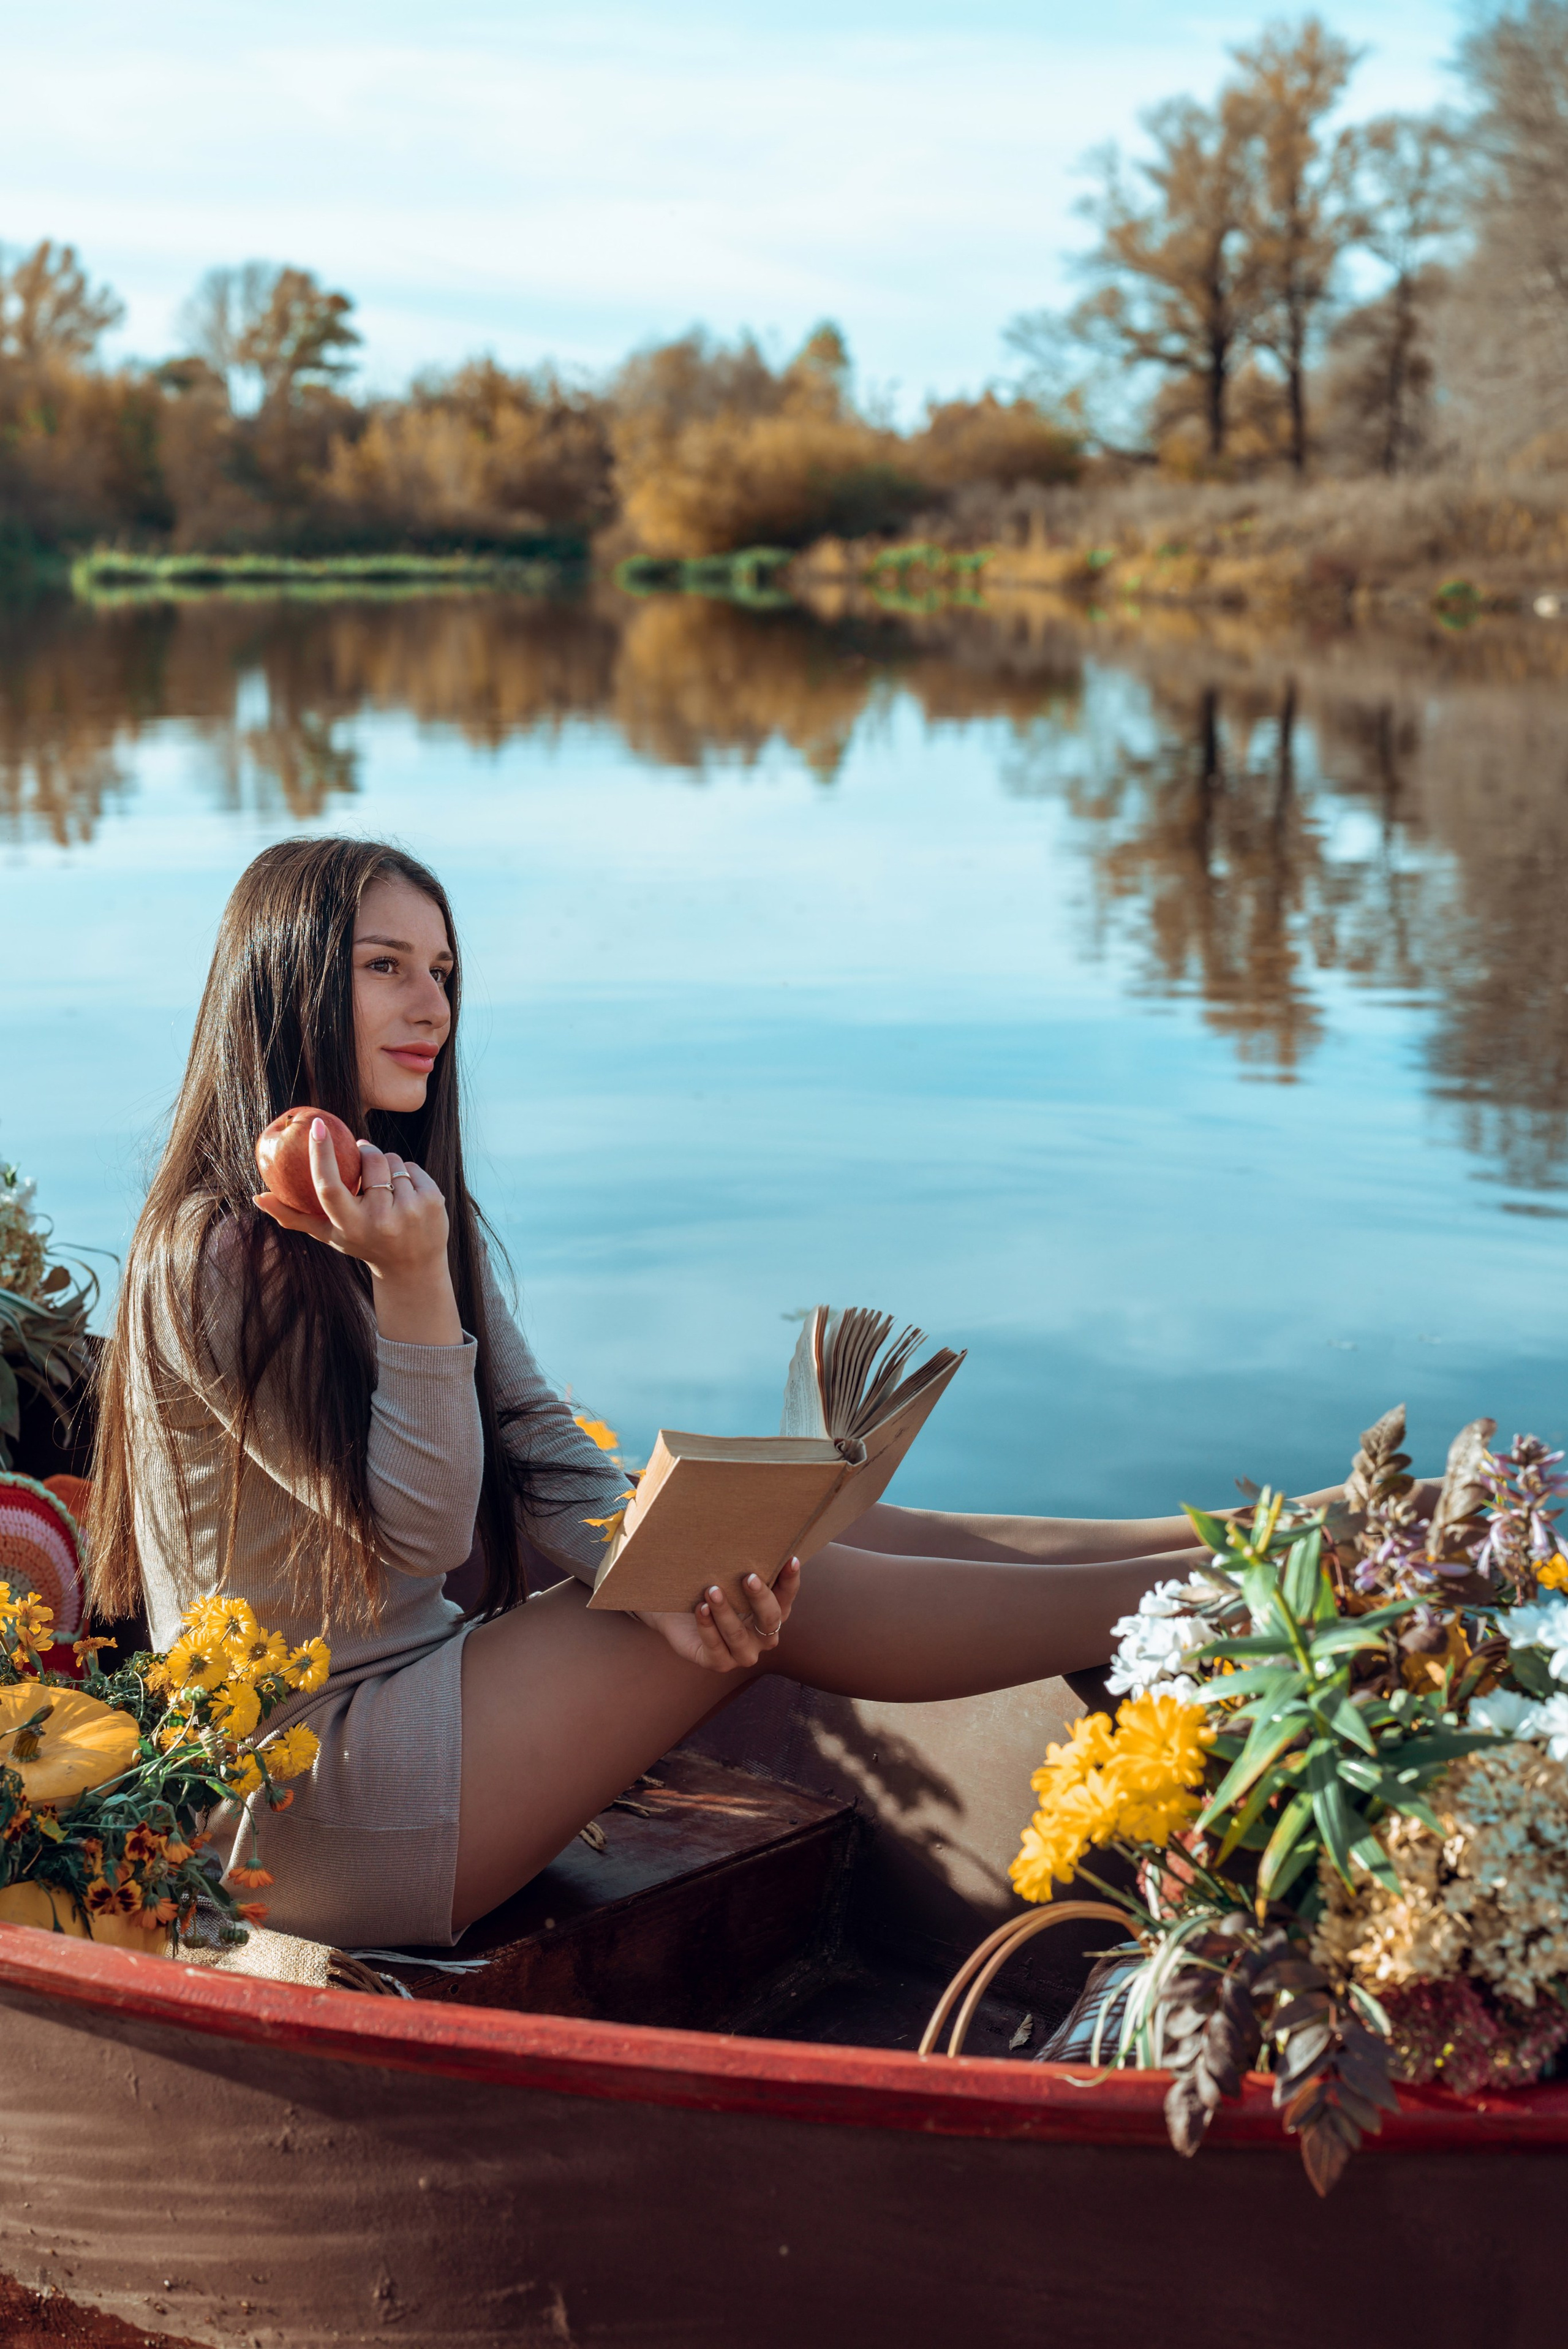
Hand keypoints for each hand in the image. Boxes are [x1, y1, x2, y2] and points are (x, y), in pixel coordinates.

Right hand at [254, 1121, 460, 1344]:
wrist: (412, 1268)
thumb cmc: (363, 1244)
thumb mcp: (328, 1234)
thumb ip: (294, 1216)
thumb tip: (259, 1196)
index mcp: (349, 1226)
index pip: (329, 1186)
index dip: (320, 1155)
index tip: (316, 1126)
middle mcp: (380, 1219)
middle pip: (369, 1161)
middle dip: (366, 1153)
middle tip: (363, 1163)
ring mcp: (410, 1210)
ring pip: (393, 1160)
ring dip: (387, 1166)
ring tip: (385, 1189)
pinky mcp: (433, 1201)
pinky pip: (413, 1167)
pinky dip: (407, 1174)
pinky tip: (405, 1195)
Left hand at [635, 1559, 800, 1672]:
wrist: (676, 1614)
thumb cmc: (710, 1591)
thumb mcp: (728, 1578)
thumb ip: (744, 1566)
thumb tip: (753, 1536)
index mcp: (772, 1614)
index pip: (787, 1597)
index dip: (790, 1580)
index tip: (789, 1559)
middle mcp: (762, 1637)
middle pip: (770, 1620)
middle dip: (760, 1598)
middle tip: (749, 1577)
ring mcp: (742, 1653)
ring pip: (738, 1636)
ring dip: (726, 1613)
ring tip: (712, 1591)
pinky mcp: (718, 1662)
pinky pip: (715, 1648)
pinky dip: (707, 1628)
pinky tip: (700, 1609)